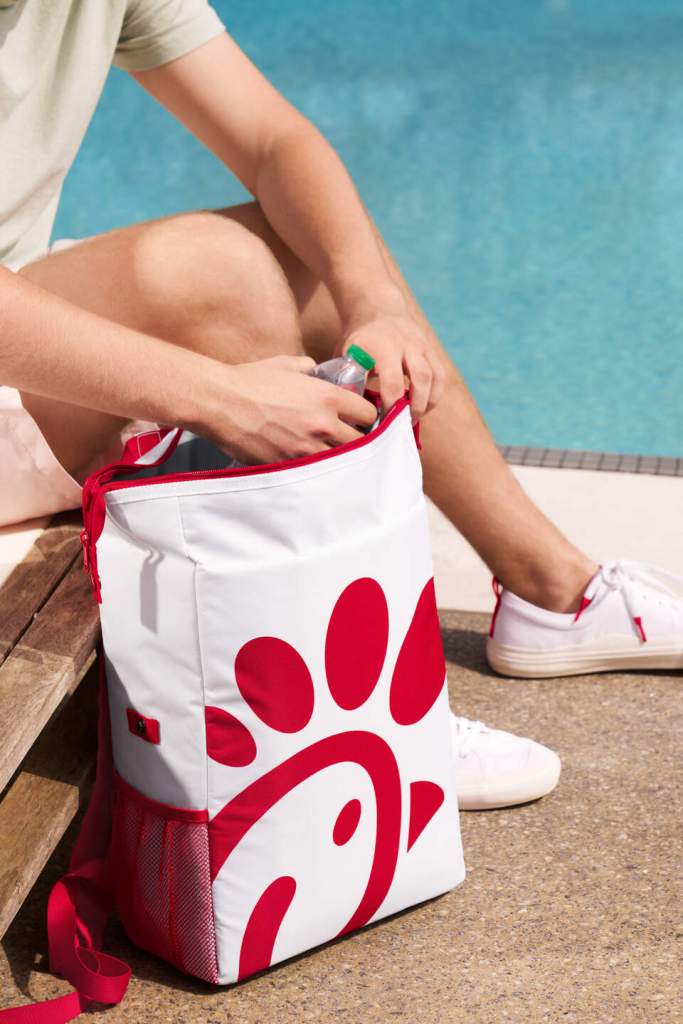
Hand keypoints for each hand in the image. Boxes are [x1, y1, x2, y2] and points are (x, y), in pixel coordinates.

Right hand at [199, 355, 377, 463]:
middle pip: (359, 442)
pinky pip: (313, 472)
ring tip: (328, 452)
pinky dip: (314, 468)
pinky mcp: (289, 465)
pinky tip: (308, 462)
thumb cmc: (250, 380)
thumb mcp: (285, 365)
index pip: (368, 413)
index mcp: (327, 397)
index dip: (365, 416)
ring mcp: (306, 448)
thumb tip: (314, 368)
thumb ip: (307, 367)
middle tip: (345, 437)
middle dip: (355, 439)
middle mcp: (323, 424)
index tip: (358, 418)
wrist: (220, 401)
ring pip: (339, 460)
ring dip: (336, 457)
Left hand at [342, 307, 444, 418]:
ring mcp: (422, 347)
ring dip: (427, 403)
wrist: (379, 309)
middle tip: (403, 425)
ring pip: (435, 378)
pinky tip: (422, 407)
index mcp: (382, 346)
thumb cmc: (360, 340)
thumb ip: (348, 379)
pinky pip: (440, 376)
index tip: (382, 423)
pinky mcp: (431, 351)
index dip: (390, 406)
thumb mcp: (347, 354)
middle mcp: (406, 344)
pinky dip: (434, 395)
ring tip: (414, 419)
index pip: (392, 382)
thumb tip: (350, 411)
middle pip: (421, 378)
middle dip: (415, 406)